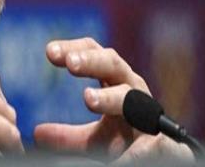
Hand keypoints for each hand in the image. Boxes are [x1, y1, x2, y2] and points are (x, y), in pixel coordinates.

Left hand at [34, 38, 193, 163]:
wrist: (160, 163)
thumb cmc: (126, 142)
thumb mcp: (94, 140)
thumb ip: (67, 136)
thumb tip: (37, 134)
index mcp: (114, 81)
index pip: (93, 53)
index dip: (73, 48)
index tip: (50, 51)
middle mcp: (132, 89)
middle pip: (113, 63)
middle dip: (92, 61)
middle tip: (70, 62)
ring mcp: (150, 113)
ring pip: (132, 97)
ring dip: (110, 97)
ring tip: (88, 99)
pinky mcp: (168, 143)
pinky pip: (158, 142)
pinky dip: (145, 146)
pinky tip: (129, 151)